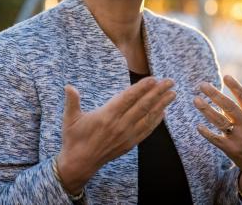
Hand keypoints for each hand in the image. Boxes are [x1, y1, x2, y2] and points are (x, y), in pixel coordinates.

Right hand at [56, 77, 175, 194]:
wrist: (79, 163)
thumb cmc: (74, 139)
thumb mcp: (70, 118)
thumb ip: (72, 101)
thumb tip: (68, 86)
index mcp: (107, 115)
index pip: (128, 98)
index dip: (141, 88)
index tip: (153, 79)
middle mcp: (120, 125)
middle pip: (143, 105)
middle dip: (158, 92)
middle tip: (170, 82)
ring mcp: (127, 135)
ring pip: (148, 117)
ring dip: (161, 105)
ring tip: (172, 94)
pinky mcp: (130, 144)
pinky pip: (146, 131)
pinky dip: (156, 121)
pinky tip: (163, 113)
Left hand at [193, 75, 241, 200]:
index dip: (236, 87)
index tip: (226, 76)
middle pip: (229, 107)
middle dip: (215, 94)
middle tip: (202, 84)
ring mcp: (240, 138)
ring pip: (220, 121)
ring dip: (206, 110)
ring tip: (196, 100)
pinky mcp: (231, 149)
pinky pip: (216, 139)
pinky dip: (207, 133)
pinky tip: (198, 126)